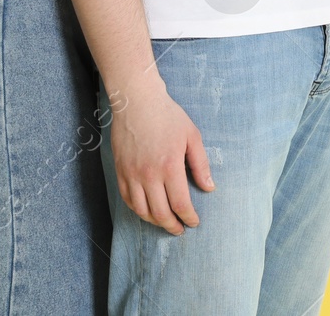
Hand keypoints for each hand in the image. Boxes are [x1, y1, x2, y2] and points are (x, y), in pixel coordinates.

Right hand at [107, 77, 213, 234]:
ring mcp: (131, 174)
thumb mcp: (192, 136)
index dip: (189, 217)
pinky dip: (138, 210)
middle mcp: (149, 175)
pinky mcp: (120, 171)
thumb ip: (200, 164)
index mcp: (170, 166)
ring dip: (155, 221)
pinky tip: (147, 211)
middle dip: (172, 225)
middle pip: (160, 213)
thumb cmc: (168, 116)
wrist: (137, 101)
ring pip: (142, 210)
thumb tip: (209, 188)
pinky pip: (127, 199)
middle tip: (180, 229)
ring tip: (165, 222)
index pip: (180, 203)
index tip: (194, 222)